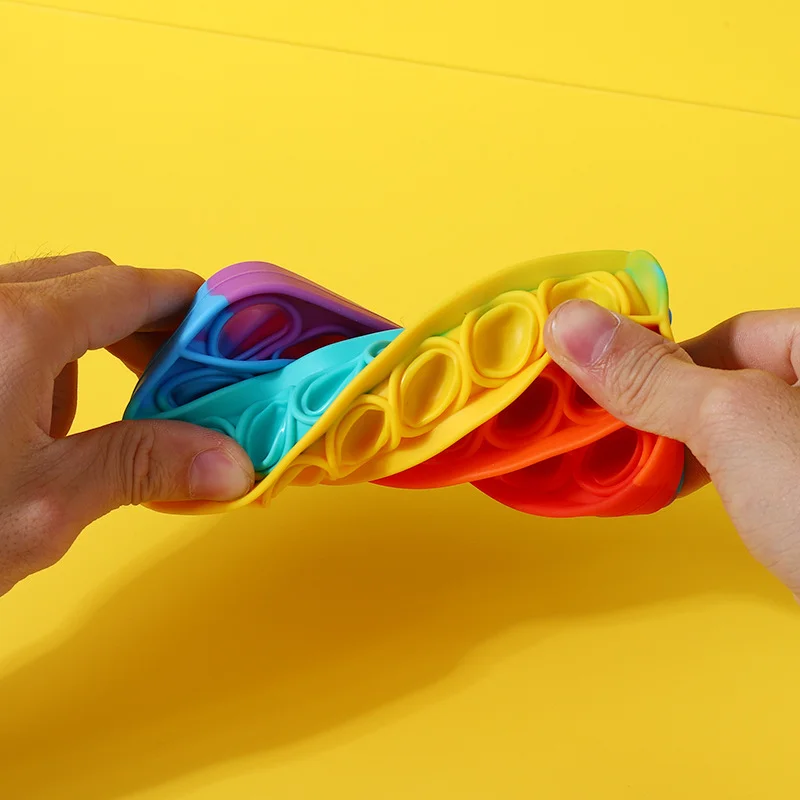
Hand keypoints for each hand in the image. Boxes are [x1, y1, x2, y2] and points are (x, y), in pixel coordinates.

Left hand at [0, 253, 253, 595]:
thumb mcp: (46, 505)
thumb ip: (147, 467)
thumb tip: (229, 463)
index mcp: (12, 329)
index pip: (133, 289)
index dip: (190, 309)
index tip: (224, 337)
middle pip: (90, 280)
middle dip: (141, 328)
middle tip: (173, 385)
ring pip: (43, 295)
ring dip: (86, 345)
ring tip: (85, 420)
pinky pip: (0, 315)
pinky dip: (37, 353)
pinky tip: (23, 418)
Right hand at [545, 300, 799, 595]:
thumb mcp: (737, 424)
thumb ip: (654, 376)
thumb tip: (575, 325)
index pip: (730, 332)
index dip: (662, 360)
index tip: (608, 387)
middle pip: (724, 380)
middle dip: (664, 409)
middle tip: (615, 434)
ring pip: (731, 428)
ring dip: (676, 446)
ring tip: (636, 469)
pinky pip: (744, 466)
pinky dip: (704, 475)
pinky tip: (677, 492)